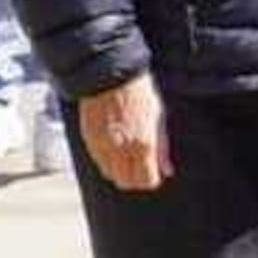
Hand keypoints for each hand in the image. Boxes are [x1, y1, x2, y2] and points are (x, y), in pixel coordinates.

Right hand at [79, 73, 171, 192]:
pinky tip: (113, 146)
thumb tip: (168, 171)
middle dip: (135, 178)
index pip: (147, 181)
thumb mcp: (158, 118)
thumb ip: (163, 148)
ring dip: (120, 171)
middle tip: (140, 165)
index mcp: (144, 145)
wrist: (110, 75)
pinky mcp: (89, 140)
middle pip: (127, 183)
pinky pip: (98, 162)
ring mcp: (103, 146)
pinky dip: (106, 160)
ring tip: (126, 155)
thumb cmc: (139, 93)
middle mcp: (122, 150)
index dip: (151, 178)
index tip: (152, 171)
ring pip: (110, 175)